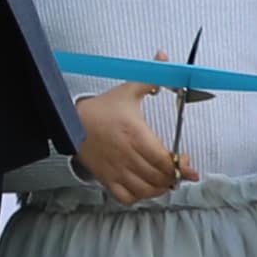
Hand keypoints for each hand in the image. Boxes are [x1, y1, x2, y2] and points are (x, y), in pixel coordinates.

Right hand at [73, 85, 189, 205]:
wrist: (70, 121)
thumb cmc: (100, 109)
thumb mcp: (127, 91)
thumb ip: (151, 78)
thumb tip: (163, 59)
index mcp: (134, 134)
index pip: (163, 159)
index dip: (179, 166)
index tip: (186, 163)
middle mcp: (126, 154)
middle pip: (158, 177)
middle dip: (173, 177)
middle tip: (178, 171)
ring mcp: (116, 169)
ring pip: (145, 189)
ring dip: (160, 188)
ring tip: (165, 180)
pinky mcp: (106, 178)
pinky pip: (126, 197)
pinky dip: (139, 197)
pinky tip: (145, 188)